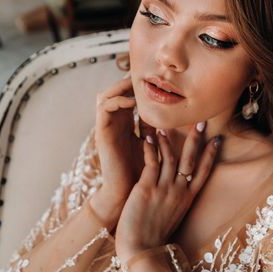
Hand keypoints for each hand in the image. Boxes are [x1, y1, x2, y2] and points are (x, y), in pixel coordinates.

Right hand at [94, 75, 154, 219]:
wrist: (126, 194)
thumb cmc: (141, 172)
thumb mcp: (151, 145)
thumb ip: (154, 128)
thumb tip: (171, 114)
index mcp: (124, 124)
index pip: (126, 95)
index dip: (136, 85)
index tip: (153, 79)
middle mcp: (113, 123)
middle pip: (113, 91)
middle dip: (126, 82)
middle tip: (144, 77)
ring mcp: (105, 128)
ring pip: (104, 95)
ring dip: (119, 88)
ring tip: (137, 86)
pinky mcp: (101, 133)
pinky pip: (103, 108)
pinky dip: (117, 101)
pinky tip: (132, 103)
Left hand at [115, 123, 220, 262]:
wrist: (142, 250)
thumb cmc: (154, 236)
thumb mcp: (173, 217)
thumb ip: (176, 201)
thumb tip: (178, 190)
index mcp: (188, 199)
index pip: (203, 171)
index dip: (211, 154)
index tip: (217, 139)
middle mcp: (179, 192)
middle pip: (191, 160)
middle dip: (197, 140)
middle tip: (201, 122)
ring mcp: (164, 189)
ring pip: (171, 157)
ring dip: (169, 140)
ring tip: (165, 125)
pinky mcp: (147, 189)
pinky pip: (152, 163)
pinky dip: (151, 148)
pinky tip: (148, 137)